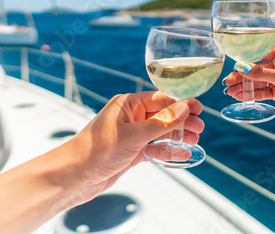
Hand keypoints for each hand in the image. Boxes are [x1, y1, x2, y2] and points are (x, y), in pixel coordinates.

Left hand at [53, 91, 203, 208]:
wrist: (75, 177)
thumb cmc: (97, 150)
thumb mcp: (134, 135)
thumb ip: (161, 123)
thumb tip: (185, 108)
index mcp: (128, 104)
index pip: (160, 98)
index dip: (181, 102)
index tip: (198, 107)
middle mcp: (131, 116)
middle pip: (163, 115)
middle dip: (182, 120)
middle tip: (200, 127)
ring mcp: (132, 134)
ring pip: (161, 132)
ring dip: (178, 136)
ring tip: (194, 140)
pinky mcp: (132, 151)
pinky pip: (155, 147)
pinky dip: (167, 150)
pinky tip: (181, 154)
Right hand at [224, 46, 274, 118]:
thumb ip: (261, 74)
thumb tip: (241, 68)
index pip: (260, 55)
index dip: (245, 62)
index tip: (233, 68)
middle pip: (256, 70)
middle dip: (242, 77)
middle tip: (227, 82)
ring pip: (257, 82)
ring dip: (244, 87)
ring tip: (229, 92)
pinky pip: (261, 91)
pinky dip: (251, 94)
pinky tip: (239, 96)